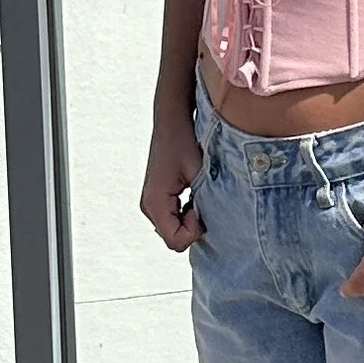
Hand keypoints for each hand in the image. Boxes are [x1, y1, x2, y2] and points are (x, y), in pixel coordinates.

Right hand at [139, 109, 204, 250]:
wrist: (172, 121)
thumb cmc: (183, 141)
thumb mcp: (199, 173)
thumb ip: (204, 203)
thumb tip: (214, 225)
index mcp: (155, 202)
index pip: (175, 241)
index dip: (194, 231)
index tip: (201, 209)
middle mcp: (149, 206)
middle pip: (174, 238)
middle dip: (193, 226)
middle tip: (203, 200)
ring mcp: (151, 203)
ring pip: (174, 229)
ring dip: (190, 218)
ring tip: (199, 194)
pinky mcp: (156, 198)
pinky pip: (173, 218)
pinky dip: (187, 213)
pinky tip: (195, 194)